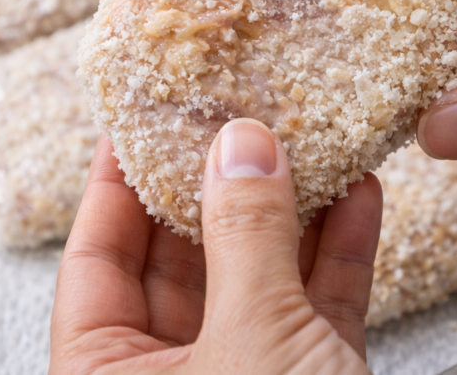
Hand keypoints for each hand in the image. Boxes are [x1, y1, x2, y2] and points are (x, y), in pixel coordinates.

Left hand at [50, 119, 381, 374]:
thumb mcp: (252, 345)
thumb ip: (245, 239)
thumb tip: (240, 143)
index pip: (98, 260)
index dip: (116, 181)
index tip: (139, 116)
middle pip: (186, 254)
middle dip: (218, 180)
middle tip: (239, 109)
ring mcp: (250, 373)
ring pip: (263, 272)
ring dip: (294, 207)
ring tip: (308, 134)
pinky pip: (322, 301)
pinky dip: (342, 248)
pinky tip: (358, 193)